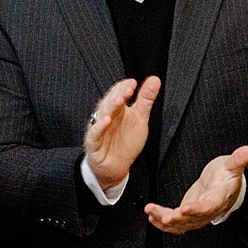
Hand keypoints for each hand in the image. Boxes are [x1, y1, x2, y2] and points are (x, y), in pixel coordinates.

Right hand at [84, 74, 160, 192]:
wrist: (116, 168)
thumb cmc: (126, 141)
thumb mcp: (140, 119)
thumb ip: (145, 100)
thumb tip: (154, 79)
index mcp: (116, 108)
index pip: (118, 92)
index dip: (124, 87)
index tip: (133, 83)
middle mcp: (106, 116)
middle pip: (110, 102)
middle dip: (119, 94)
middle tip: (129, 89)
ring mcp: (99, 130)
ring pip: (101, 115)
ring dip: (110, 107)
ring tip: (119, 100)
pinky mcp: (93, 145)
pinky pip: (94, 135)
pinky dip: (98, 128)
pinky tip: (106, 121)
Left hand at [145, 145, 247, 232]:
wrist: (225, 187)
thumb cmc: (227, 175)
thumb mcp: (232, 165)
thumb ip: (238, 159)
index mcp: (217, 199)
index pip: (207, 207)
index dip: (196, 209)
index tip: (184, 208)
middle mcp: (206, 212)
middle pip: (191, 219)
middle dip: (176, 219)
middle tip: (164, 216)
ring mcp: (196, 216)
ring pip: (179, 224)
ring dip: (164, 220)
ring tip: (151, 212)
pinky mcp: (187, 215)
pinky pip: (174, 223)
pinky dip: (161, 221)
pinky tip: (151, 215)